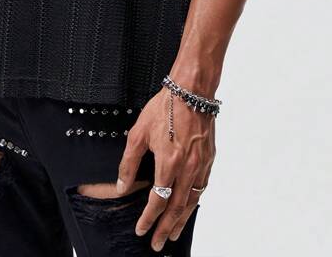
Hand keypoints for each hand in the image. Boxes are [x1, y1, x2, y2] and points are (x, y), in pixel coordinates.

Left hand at [116, 87, 215, 250]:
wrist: (192, 91)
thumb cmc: (165, 108)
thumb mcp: (139, 133)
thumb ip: (129, 163)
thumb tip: (122, 186)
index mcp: (169, 162)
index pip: (158, 200)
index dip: (148, 218)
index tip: (141, 230)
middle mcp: (187, 167)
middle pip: (176, 208)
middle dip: (165, 228)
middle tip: (156, 244)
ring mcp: (201, 165)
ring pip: (191, 202)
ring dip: (181, 221)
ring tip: (172, 234)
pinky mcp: (209, 159)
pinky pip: (202, 188)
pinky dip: (194, 203)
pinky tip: (188, 208)